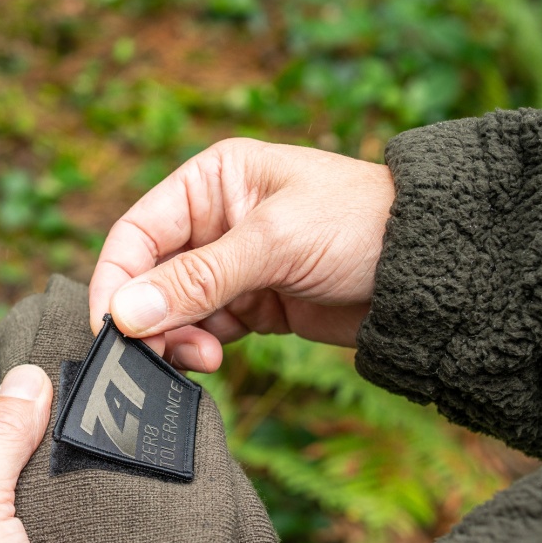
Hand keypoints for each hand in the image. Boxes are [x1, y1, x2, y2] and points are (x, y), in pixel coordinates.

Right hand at [88, 138, 395, 371]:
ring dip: (174, 339)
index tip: (110, 327)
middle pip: (149, 277)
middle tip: (154, 356)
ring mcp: (234, 266)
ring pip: (173, 311)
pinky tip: (212, 362)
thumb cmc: (359, 225)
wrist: (431, 270)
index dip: (116, 280)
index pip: (137, 232)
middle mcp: (215, 221)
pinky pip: (205, 332)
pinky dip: (198, 351)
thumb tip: (124, 315)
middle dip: (147, 318)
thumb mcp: (273, 243)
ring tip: (199, 358)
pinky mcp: (255, 306)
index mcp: (212, 180)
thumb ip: (198, 280)